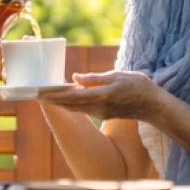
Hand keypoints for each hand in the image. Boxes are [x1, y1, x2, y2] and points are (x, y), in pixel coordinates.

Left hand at [38, 70, 167, 121]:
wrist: (154, 106)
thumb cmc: (139, 87)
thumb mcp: (118, 76)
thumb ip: (95, 78)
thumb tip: (74, 78)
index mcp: (101, 97)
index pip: (72, 97)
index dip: (55, 95)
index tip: (40, 93)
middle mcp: (98, 108)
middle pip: (70, 105)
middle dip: (52, 100)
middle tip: (35, 94)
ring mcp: (101, 113)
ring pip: (75, 108)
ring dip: (60, 103)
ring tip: (45, 96)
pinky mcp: (103, 113)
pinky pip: (82, 109)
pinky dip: (71, 104)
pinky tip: (64, 99)